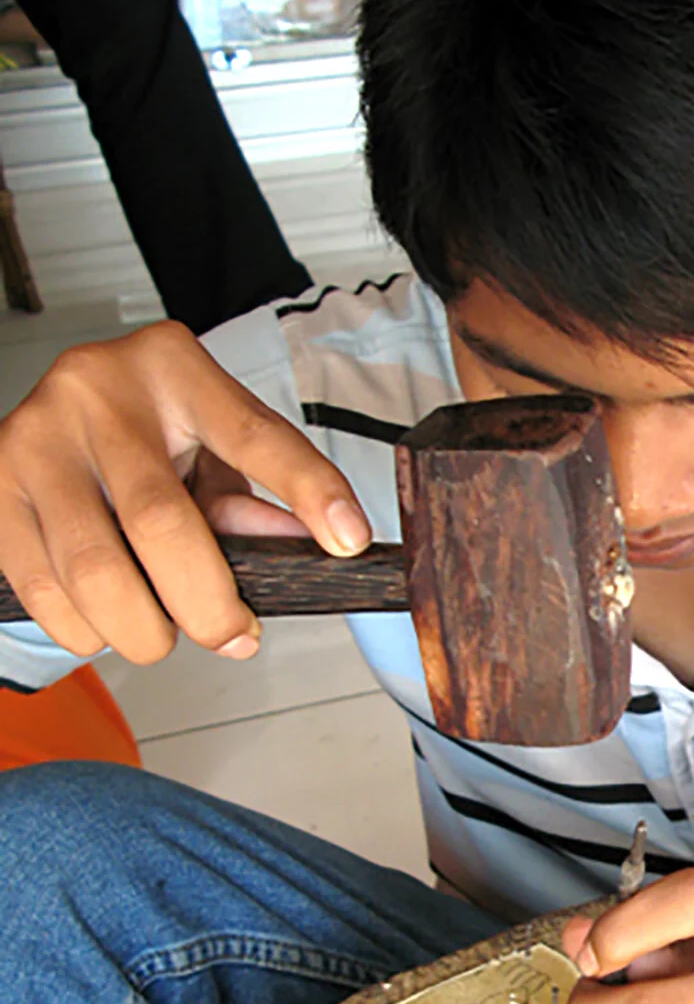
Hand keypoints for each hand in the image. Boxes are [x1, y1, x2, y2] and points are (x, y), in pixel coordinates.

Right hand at [0, 320, 369, 662]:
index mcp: (173, 368)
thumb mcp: (215, 447)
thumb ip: (258, 496)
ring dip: (144, 630)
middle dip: (207, 605)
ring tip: (163, 632)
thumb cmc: (152, 431)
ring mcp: (35, 439)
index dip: (307, 489)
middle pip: (160, 524)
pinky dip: (86, 629)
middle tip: (232, 636)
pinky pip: (44, 589)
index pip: (253, 433)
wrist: (59, 411)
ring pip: (95, 571)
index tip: (348, 540)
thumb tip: (309, 550)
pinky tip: (106, 619)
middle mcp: (96, 393)